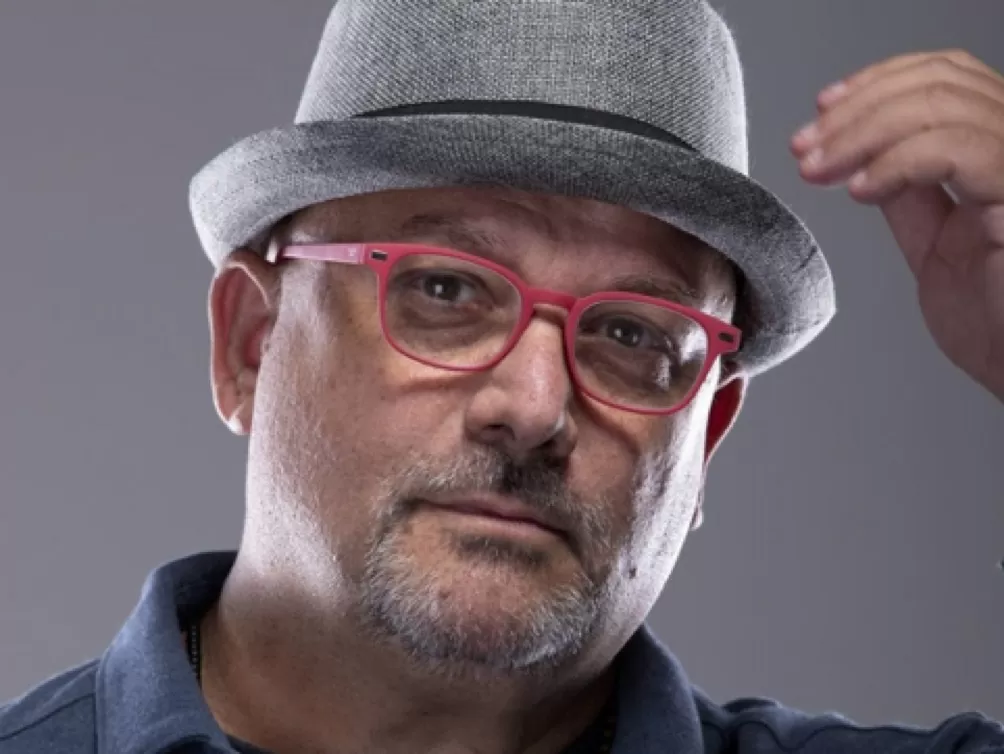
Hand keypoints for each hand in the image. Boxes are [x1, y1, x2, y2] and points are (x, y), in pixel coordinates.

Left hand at [790, 50, 1003, 402]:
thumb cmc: (995, 322)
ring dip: (861, 134)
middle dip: (855, 111)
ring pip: (940, 107)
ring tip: (819, 169)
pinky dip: (897, 164)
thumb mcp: (936, 246)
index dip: (877, 84)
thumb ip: (911, 198)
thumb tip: (867, 161)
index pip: (944, 78)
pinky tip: (860, 189)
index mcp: (1000, 150)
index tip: (822, 111)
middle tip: (805, 147)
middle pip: (937, 82)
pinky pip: (958, 152)